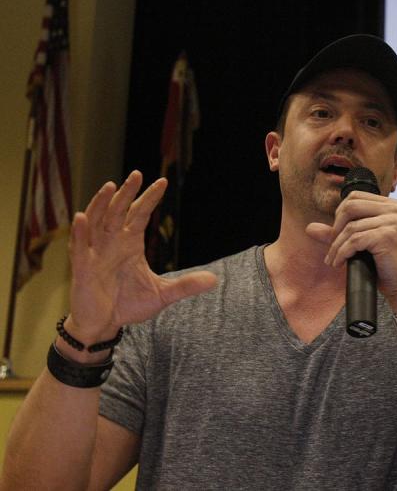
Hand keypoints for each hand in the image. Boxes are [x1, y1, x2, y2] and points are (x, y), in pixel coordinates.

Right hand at [67, 171, 217, 342]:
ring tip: (111, 187)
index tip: (163, 182)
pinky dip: (80, 232)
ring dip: (101, 204)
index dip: (150, 198)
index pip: (140, 215)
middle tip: (137, 174)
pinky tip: (82, 217)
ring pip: (96, 222)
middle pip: (118, 211)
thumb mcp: (162, 294)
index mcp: (130, 243)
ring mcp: (95, 253)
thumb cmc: (129, 304)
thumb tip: (214, 280)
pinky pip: (79, 247)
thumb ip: (185, 285)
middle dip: (127, 193)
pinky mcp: (82, 268)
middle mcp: (112, 242)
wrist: (105, 324)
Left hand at [305, 191, 396, 308]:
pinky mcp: (387, 236)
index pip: (354, 197)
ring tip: (333, 259)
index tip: (336, 234)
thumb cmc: (385, 264)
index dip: (339, 215)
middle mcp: (393, 209)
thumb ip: (339, 232)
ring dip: (336, 246)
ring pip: (350, 227)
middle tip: (332, 247)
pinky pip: (354, 240)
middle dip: (335, 228)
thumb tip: (309, 228)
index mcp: (390, 205)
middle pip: (350, 207)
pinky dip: (342, 253)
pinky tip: (339, 262)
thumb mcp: (362, 243)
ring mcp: (392, 221)